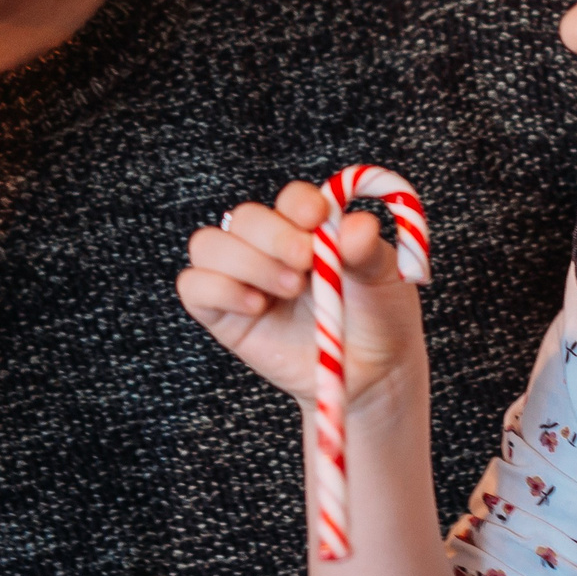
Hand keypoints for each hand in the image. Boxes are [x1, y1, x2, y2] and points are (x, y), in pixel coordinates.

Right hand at [177, 181, 427, 406]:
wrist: (370, 376)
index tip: (317, 218)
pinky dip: (218, 289)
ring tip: (287, 288)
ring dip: (245, 262)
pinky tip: (255, 305)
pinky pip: (193, 286)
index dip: (298, 204)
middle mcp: (270, 247)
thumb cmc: (378, 318)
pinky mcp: (222, 313)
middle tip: (305, 264)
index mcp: (310, 227)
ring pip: (208, 245)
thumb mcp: (383, 279)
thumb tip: (357, 226)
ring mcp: (243, 278)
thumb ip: (367, 251)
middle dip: (272, 237)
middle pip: (245, 218)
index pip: (290, 199)